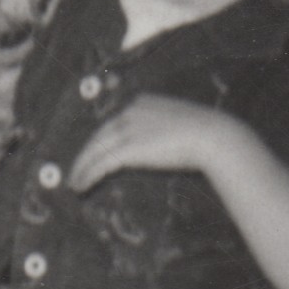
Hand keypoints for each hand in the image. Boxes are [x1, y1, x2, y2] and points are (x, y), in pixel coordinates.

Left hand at [67, 94, 236, 192]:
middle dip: (86, 155)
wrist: (213, 135)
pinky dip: (88, 174)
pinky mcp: (128, 148)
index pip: (113, 123)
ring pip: (95, 150)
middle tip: (76, 170)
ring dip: (82, 168)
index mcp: (142, 103)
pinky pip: (100, 163)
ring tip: (75, 183)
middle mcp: (130, 112)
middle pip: (99, 135)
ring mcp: (127, 129)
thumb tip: (157, 145)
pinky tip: (82, 185)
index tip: (95, 154)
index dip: (101, 141)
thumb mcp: (178, 125)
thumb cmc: (205, 134)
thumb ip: (162, 130)